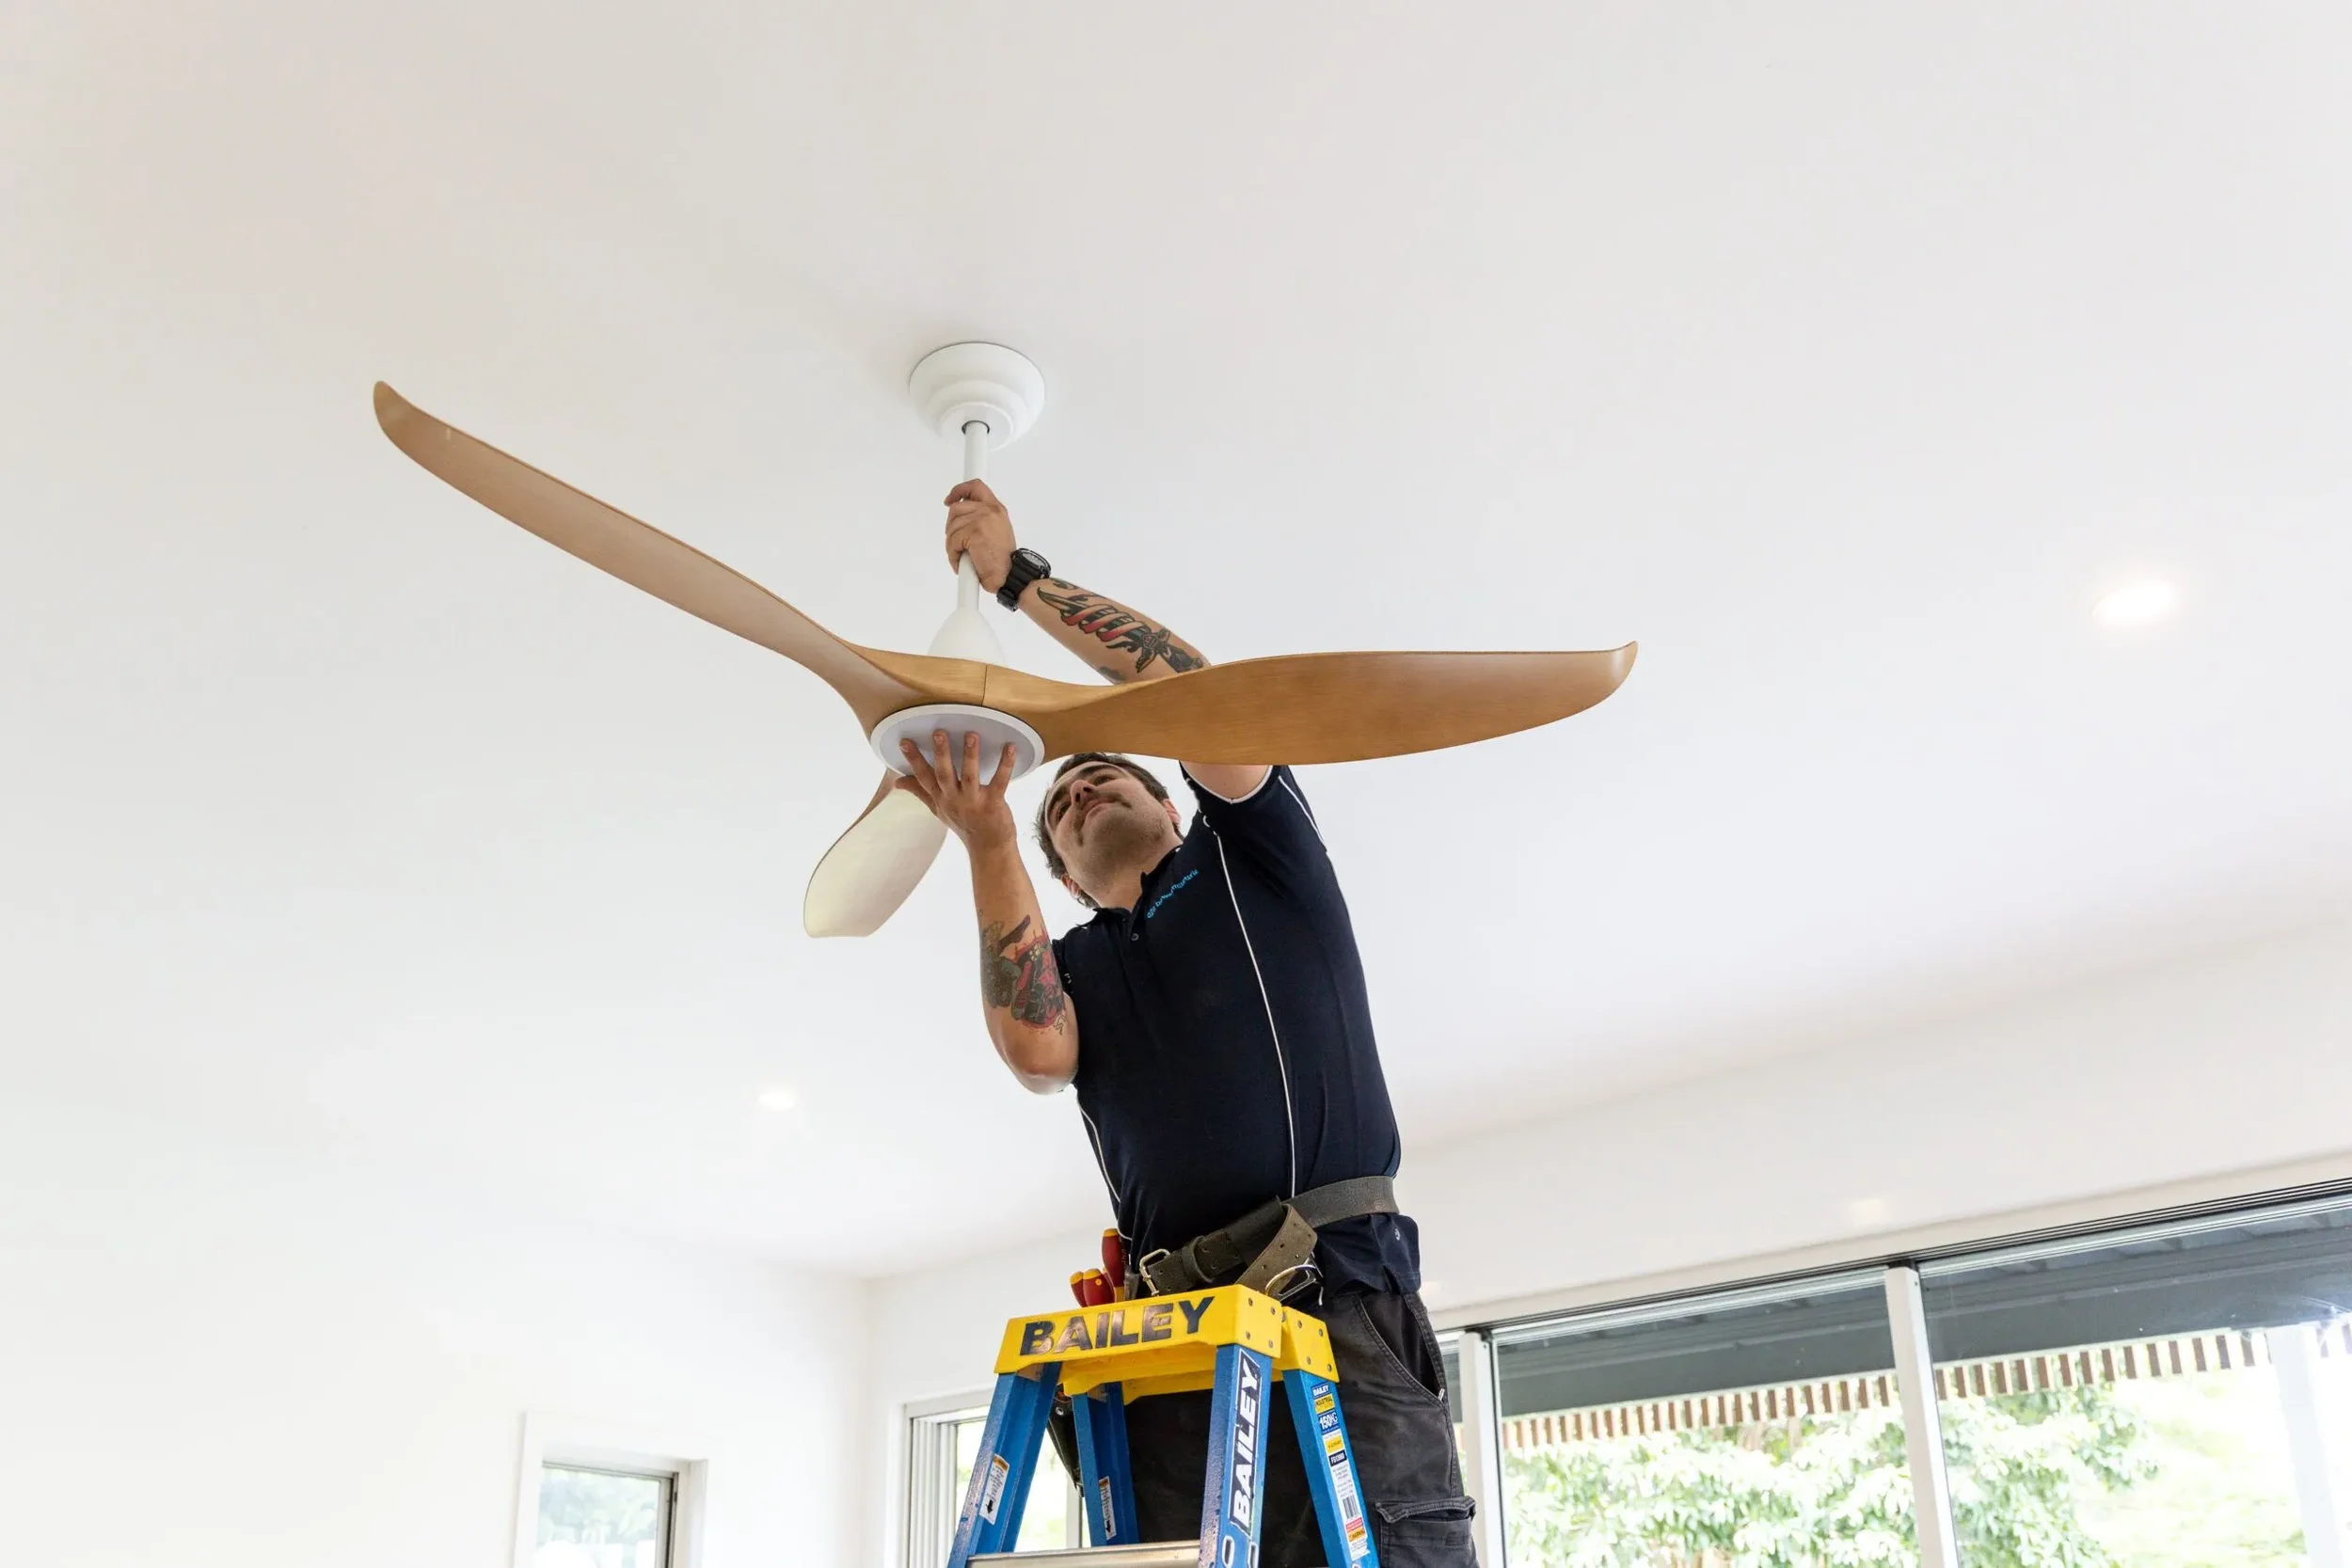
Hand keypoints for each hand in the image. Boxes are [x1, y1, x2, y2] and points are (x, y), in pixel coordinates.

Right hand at [895, 729, 1021, 851]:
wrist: (988, 847)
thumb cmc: (962, 824)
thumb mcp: (937, 809)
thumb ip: (919, 792)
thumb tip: (898, 782)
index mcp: (940, 798)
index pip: (923, 777)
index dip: (913, 760)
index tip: (904, 741)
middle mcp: (954, 799)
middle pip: (944, 775)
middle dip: (941, 754)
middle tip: (938, 733)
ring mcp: (974, 801)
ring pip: (970, 776)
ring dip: (971, 756)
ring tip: (971, 735)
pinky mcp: (994, 802)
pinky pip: (1000, 782)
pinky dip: (1005, 764)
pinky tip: (1010, 748)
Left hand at [943, 478, 1015, 592]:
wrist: (1009, 575)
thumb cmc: (1003, 560)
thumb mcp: (996, 530)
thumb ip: (981, 518)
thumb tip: (960, 517)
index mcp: (996, 508)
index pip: (975, 487)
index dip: (959, 491)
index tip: (949, 499)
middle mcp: (990, 510)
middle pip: (956, 508)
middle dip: (952, 527)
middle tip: (958, 543)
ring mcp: (982, 519)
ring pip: (952, 527)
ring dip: (952, 545)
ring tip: (963, 556)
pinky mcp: (974, 532)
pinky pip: (952, 541)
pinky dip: (953, 555)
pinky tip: (962, 562)